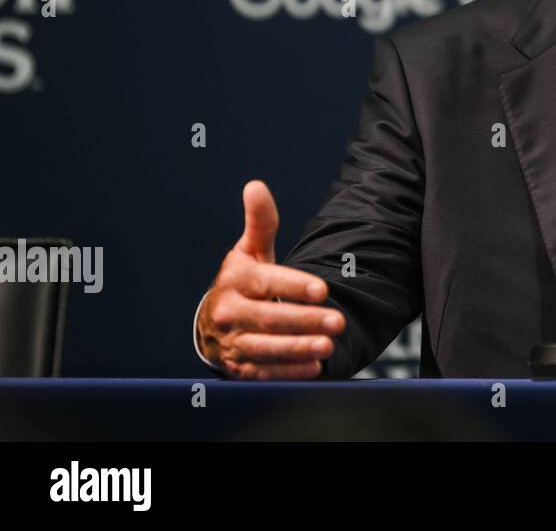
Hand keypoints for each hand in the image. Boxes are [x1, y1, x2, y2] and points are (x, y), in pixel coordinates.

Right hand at [196, 180, 345, 379]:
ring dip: (298, 349)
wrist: (214, 323)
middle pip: (269, 318)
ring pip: (266, 347)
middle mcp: (229, 312)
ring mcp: (232, 342)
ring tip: (327, 346)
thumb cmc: (243, 281)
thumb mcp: (249, 251)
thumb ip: (260, 222)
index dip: (294, 286)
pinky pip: (263, 372)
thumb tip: (256, 186)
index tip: (322, 289)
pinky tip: (314, 369)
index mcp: (236, 280)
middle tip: (338, 320)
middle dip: (305, 320)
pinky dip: (288, 372)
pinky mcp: (238, 367)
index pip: (266, 282)